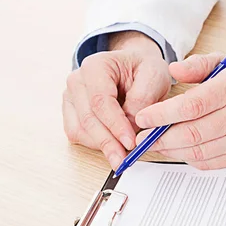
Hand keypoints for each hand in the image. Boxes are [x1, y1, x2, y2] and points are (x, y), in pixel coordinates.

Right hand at [62, 31, 171, 168]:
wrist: (135, 67)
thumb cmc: (143, 69)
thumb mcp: (154, 75)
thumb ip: (143, 97)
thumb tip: (131, 126)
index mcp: (96, 66)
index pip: (100, 101)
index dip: (115, 125)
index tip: (131, 142)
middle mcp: (77, 80)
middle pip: (88, 118)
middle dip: (108, 142)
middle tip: (125, 159)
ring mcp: (71, 97)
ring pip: (80, 130)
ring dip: (102, 146)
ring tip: (122, 156)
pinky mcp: (72, 112)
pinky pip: (78, 134)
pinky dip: (95, 144)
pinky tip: (113, 147)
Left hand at [134, 53, 225, 169]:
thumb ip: (198, 65)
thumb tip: (173, 70)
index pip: (191, 106)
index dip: (162, 115)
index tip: (143, 118)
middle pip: (192, 133)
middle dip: (161, 137)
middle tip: (143, 136)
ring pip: (198, 151)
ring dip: (171, 150)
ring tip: (155, 144)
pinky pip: (210, 162)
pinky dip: (190, 158)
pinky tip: (179, 150)